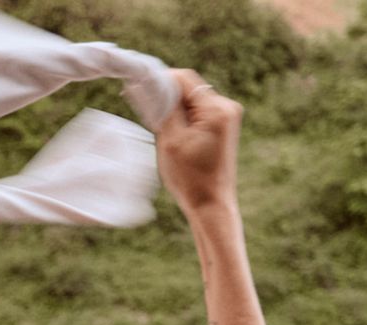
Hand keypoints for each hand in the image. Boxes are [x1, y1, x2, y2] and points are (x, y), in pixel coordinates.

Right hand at [157, 70, 241, 215]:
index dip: (160, 80)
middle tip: (146, 113)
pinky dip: (183, 118)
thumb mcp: (171, 141)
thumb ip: (165, 109)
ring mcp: (228, 116)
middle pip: (189, 88)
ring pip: (192, 100)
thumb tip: (152, 86)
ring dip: (174, 109)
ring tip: (161, 131)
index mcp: (217, 109)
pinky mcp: (224, 126)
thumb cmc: (190, 177)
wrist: (211, 203)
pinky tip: (173, 135)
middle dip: (166, 97)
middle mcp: (227, 107)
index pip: (184, 79)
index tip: (138, 89)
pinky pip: (199, 112)